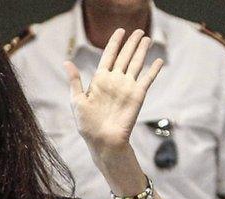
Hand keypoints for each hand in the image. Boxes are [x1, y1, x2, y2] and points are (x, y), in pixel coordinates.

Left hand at [65, 29, 162, 156]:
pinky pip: (147, 79)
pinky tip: (158, 60)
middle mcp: (115, 81)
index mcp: (100, 80)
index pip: (109, 55)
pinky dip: (153, 69)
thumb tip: (66, 62)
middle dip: (131, 43)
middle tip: (139, 30)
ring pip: (136, 64)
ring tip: (147, 38)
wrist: (103, 140)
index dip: (114, 42)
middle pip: (125, 56)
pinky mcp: (138, 95)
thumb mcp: (76, 100)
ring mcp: (127, 87)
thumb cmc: (87, 124)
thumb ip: (75, 80)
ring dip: (142, 51)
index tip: (120, 31)